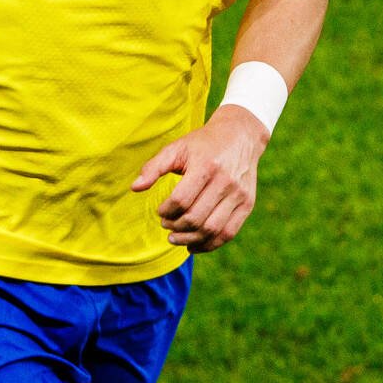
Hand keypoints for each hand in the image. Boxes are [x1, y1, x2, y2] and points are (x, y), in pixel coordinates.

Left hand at [130, 106, 270, 252]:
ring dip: (189, 240)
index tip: (160, 211)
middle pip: (196, 218)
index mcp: (206, 166)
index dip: (166, 211)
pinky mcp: (247, 204)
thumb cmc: (202, 144)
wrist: (240, 136)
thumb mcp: (177, 148)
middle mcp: (225, 181)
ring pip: (212, 229)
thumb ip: (154, 167)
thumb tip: (135, 188)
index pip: (181, 200)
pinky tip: (194, 245)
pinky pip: (228, 233)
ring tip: (175, 237)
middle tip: (166, 225)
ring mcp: (239, 194)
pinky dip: (210, 245)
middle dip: (175, 227)